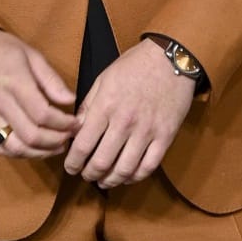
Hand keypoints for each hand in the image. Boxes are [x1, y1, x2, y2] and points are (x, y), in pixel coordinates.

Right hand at [0, 29, 81, 157]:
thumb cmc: (1, 49)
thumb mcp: (31, 55)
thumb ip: (51, 80)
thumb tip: (70, 100)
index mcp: (14, 82)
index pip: (42, 114)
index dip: (64, 124)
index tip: (76, 122)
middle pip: (31, 135)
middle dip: (56, 140)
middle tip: (70, 136)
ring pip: (16, 147)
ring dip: (40, 153)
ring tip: (57, 147)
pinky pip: (0, 148)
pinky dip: (21, 154)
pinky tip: (35, 149)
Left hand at [63, 38, 194, 187]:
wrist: (171, 59)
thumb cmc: (134, 66)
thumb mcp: (103, 79)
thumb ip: (88, 105)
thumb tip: (75, 130)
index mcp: (106, 106)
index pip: (83, 145)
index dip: (73, 162)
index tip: (70, 167)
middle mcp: (125, 122)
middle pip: (102, 162)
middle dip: (89, 174)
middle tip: (85, 175)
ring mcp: (147, 131)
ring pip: (125, 169)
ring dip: (110, 181)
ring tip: (103, 181)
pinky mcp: (165, 136)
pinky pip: (149, 166)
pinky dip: (135, 177)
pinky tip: (127, 177)